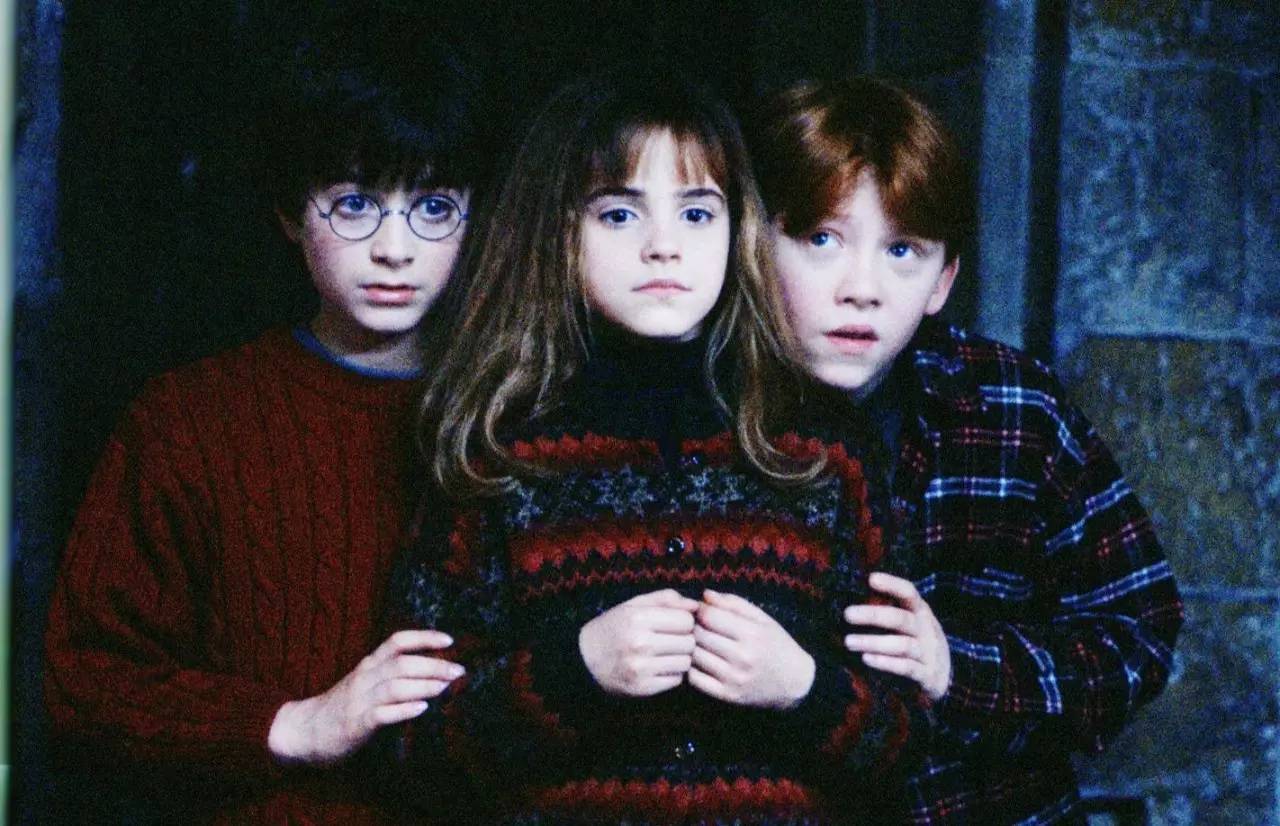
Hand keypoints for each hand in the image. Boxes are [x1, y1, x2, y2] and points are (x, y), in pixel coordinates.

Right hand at [268, 629, 463, 765]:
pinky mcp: (355, 724)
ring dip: (423, 685)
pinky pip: (381, 714)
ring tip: (445, 687)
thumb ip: (389, 674)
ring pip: (394, 686)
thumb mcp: (364, 682)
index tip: (449, 640)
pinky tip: (421, 709)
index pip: (397, 641)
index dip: (423, 637)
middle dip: (433, 665)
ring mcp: (359, 701)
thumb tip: (433, 673)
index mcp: (368, 665)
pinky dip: (402, 710)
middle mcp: (364, 678)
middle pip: (402, 663)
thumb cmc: (341, 707)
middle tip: (459, 671)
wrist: (302, 731)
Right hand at [578, 589, 699, 696]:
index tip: (675, 624)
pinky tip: (659, 667)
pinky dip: (672, 673)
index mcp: (637, 618)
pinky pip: (676, 680)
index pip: (686, 619)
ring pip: (686, 662)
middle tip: (672, 640)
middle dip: (685, 640)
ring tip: (666, 653)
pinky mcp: (642, 687)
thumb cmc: (612, 628)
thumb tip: (696, 605)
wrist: (583, 660)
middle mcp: (640, 643)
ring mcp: (641, 667)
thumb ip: (665, 599)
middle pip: (689, 642)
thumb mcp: (632, 606)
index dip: (684, 621)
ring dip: (680, 657)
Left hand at [687, 590, 814, 709]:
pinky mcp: (727, 695)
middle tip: (697, 625)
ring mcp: (734, 678)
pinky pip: (695, 679)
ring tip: (699, 642)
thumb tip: (705, 595)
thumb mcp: (762, 619)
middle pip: (699, 635)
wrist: (795, 682)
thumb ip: (734, 604)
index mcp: (752, 634)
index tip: (702, 610)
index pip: (709, 616)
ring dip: (692, 646)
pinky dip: (692, 667)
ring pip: (694, 656)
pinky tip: (701, 661)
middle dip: (694, 627)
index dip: (700, 610)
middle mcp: (742, 657)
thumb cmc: (777, 645)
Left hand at [844, 572, 950, 700]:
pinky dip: (885, 663)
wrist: (946, 677)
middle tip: (847, 614)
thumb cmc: (918, 643)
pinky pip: (906, 668)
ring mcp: (929, 653)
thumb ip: (890, 611)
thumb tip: (854, 598)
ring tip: (849, 641)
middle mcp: (927, 630)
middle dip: (873, 615)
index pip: (909, 593)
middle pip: (900, 618)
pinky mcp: (927, 675)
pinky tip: (866, 659)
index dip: (892, 584)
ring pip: (901, 645)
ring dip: (873, 642)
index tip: (871, 579)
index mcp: (921, 612)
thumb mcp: (911, 624)